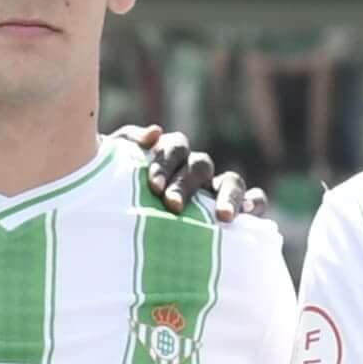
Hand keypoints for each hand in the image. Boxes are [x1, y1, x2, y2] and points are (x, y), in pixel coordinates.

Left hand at [111, 118, 271, 235]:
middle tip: (173, 206)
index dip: (165, 162)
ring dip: (228, 195)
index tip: (154, 187)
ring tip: (223, 216)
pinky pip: (253, 201)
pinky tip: (248, 214)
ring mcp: (214, 191)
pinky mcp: (232, 212)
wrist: (112, 230)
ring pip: (231, 180)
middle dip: (187, 184)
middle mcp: (194, 171)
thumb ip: (126, 143)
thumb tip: (155, 132)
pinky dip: (254, 202)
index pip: (174, 147)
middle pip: (200, 165)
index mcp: (168, 157)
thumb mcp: (108, 168)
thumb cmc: (110, 197)